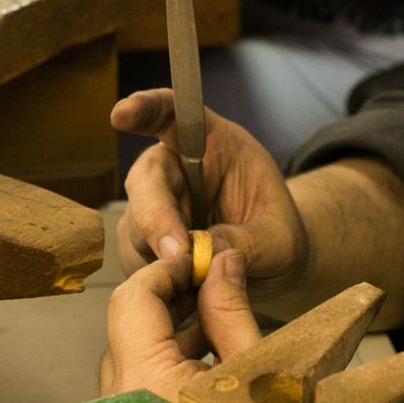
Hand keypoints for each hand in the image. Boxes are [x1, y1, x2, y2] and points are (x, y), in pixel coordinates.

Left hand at [99, 248, 259, 402]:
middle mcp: (121, 399)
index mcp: (146, 381)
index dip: (167, 269)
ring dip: (168, 325)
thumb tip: (223, 263)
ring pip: (131, 348)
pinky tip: (203, 353)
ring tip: (214, 316)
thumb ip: (231, 312)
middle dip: (170, 294)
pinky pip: (136, 378)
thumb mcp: (251, 370)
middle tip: (210, 281)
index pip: (134, 297)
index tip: (198, 261)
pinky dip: (163, 357)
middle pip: (129, 320)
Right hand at [112, 88, 309, 301]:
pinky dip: (157, 280)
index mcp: (212, 144)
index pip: (173, 114)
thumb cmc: (278, 236)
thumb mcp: (281, 240)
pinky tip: (188, 293)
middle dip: (156, 216)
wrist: (272, 266)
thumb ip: (249, 241)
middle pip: (146, 180)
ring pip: (136, 226)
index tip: (122, 114)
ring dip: (159, 257)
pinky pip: (136, 260)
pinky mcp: (143, 243)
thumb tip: (204, 251)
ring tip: (200, 282)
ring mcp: (155, 207)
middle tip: (178, 254)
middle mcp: (175, 170)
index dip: (145, 109)